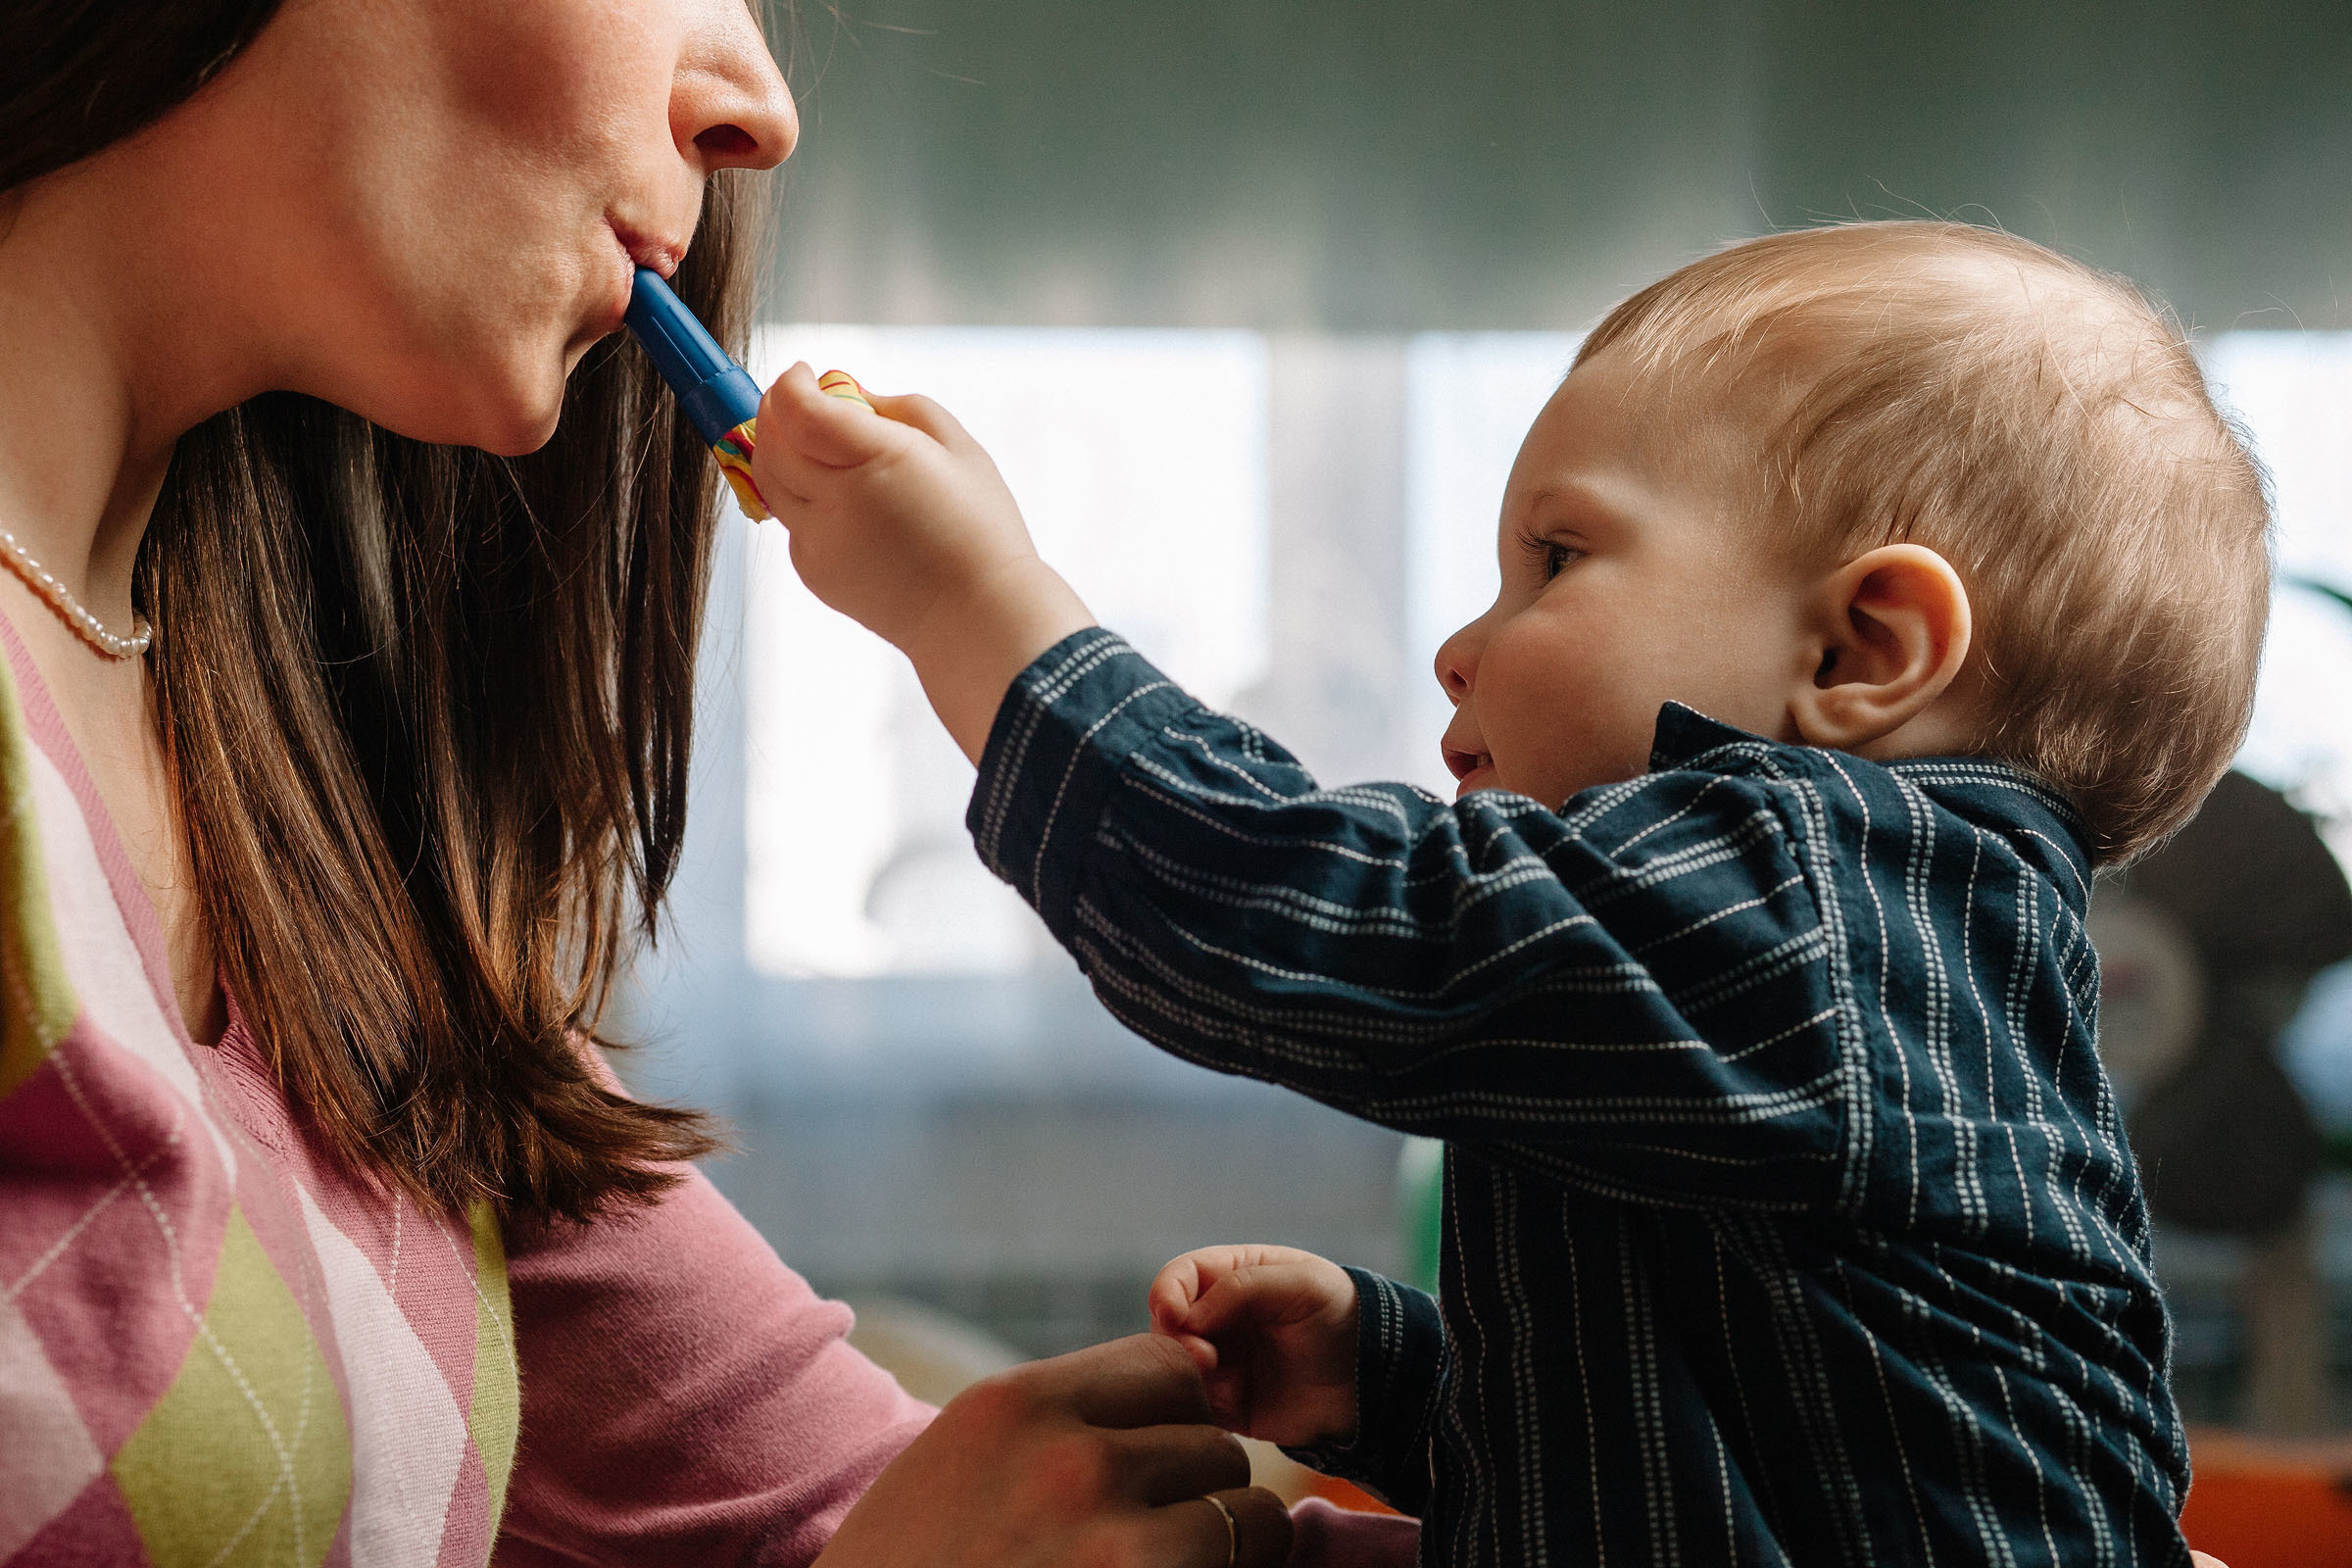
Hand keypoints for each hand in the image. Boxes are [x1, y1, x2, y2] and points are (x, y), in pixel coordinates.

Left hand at [750, 363, 1093, 760]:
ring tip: (819, 445)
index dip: (791, 382)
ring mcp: (818, 542)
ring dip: (782, 451)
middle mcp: (837, 502)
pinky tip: (846, 503)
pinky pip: (792, 520)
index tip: (803, 373)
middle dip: (777, 409)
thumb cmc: (981, 529)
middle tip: (800, 398)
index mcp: (877, 461)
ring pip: (770, 481)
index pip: (799, 410)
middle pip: (772, 441)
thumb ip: (901, 407)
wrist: (978, 618)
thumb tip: (848, 394)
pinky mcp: (813, 573)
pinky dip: (803, 497)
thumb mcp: (961, 448)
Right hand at [815, 1334, 1291, 1567]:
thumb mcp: (962, 1463)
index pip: (1171, 1368)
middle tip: (1144, 1538)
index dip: (1176, 1417)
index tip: (1151, 1462)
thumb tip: (1206, 1374)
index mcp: (1016, 1405)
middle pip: (1214, 1442)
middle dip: (1196, 1489)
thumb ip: (1066, 1418)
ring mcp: (1114, 1547)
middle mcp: (1071, 1462)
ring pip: (1246, 1513)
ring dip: (1224, 1547)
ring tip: (1158, 1566)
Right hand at [1148, 1246, 1359, 1448]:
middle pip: (1167, 1325)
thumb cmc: (1340, 1315)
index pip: (1180, 1276)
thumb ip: (1243, 1287)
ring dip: (1187, 1374)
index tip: (1173, 1315)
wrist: (1372, 1380)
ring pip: (1174, 1367)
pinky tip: (1233, 1404)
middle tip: (1206, 1357)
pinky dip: (1201, 1405)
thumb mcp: (1301, 1283)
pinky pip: (1194, 1405)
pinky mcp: (1227, 1405)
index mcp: (1232, 1275)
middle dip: (1177, 1340)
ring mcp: (1221, 1361)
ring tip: (1224, 1382)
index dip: (1167, 1292)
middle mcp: (1218, 1317)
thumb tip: (1187, 1317)